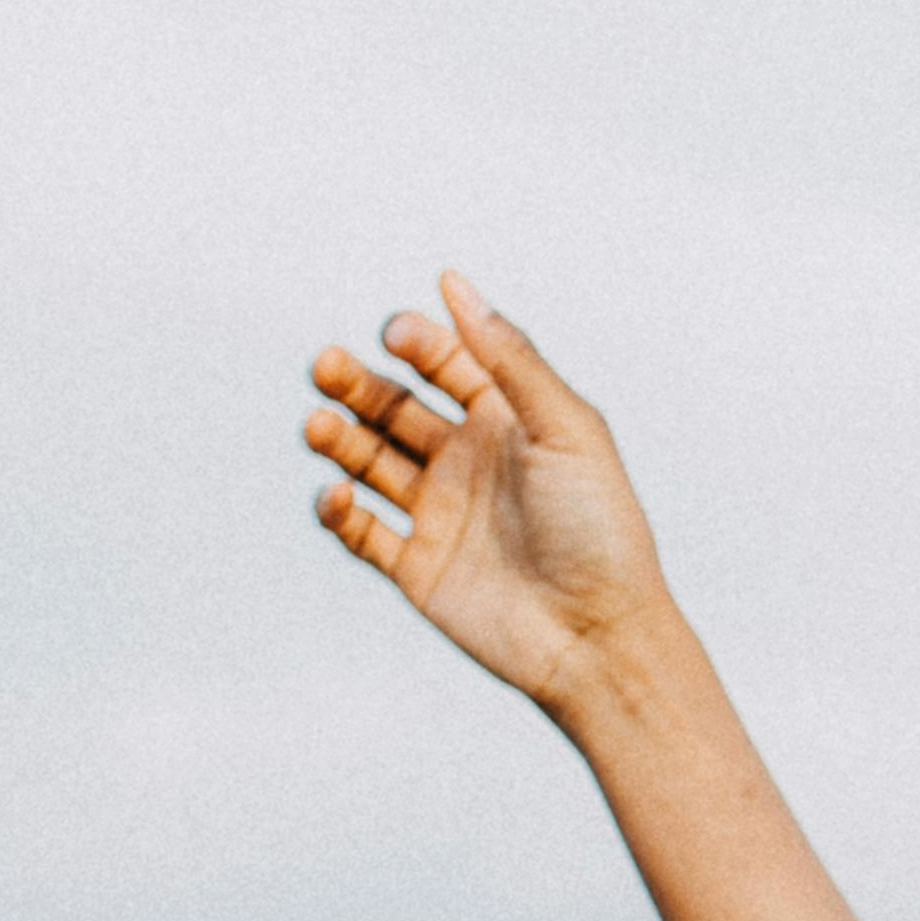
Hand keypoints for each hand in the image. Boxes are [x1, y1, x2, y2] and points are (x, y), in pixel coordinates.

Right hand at [299, 275, 672, 708]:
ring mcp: (439, 513)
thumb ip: (509, 358)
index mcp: (508, 421)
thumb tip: (454, 283)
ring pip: (367, 460)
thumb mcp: (564, 430)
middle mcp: (468, 461)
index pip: (446, 362)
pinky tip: (339, 496)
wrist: (599, 637)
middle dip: (357, 383)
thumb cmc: (600, 531)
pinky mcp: (417, 567)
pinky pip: (361, 531)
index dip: (417, 342)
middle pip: (393, 406)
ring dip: (338, 438)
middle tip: (328, 368)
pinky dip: (339, 511)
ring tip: (319, 426)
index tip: (397, 335)